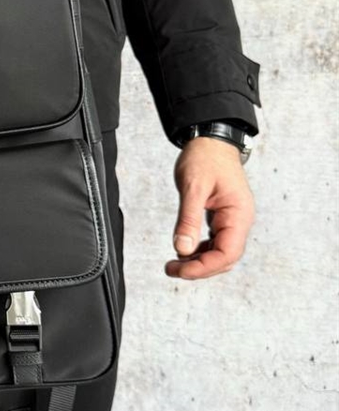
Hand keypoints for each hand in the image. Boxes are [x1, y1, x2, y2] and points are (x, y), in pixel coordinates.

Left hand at [166, 137, 254, 278]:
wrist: (211, 140)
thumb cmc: (205, 158)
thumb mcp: (193, 187)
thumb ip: (188, 219)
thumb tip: (182, 249)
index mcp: (238, 214)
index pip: (226, 254)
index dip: (204, 267)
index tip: (180, 271)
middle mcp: (239, 220)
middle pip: (224, 259)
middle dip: (199, 268)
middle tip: (171, 269)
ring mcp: (233, 220)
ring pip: (220, 252)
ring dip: (198, 262)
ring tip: (174, 263)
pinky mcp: (223, 217)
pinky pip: (215, 241)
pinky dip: (200, 250)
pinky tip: (183, 250)